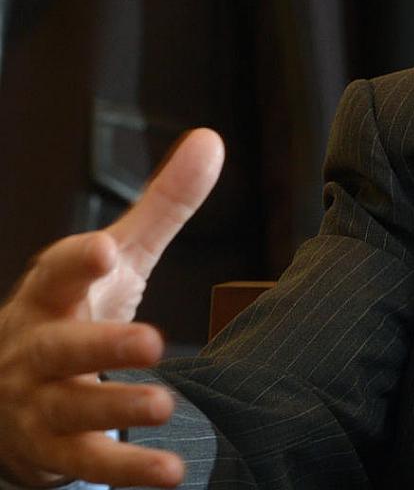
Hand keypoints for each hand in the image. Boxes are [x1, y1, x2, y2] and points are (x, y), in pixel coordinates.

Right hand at [0, 129, 223, 487]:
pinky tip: (171, 473)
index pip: (56, 273)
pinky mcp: (53, 453)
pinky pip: (89, 464)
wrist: (4, 396)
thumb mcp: (116, 259)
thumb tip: (211, 138)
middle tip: (153, 341)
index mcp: (51, 296)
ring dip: (118, 408)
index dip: (76, 262)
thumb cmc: (73, 311)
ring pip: (72, 409)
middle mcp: (37, 350)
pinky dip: (130, 470)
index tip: (101, 247)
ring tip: (167, 405)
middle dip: (102, 345)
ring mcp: (39, 404)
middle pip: (64, 347)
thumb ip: (163, 205)